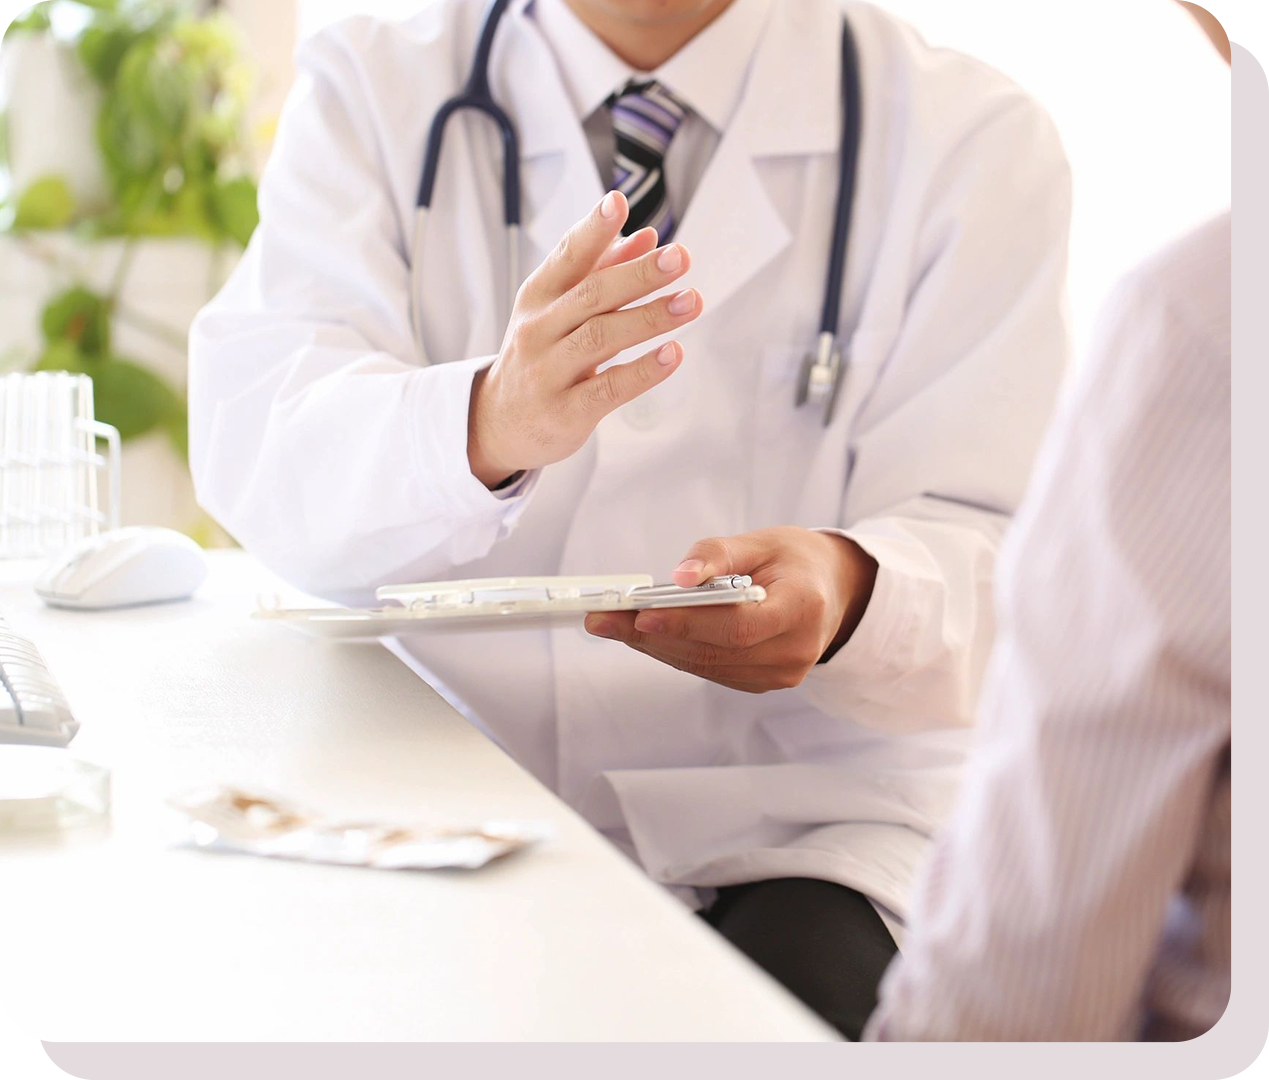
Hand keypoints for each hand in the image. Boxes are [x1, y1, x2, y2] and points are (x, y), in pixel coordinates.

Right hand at [467, 190, 703, 487]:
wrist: (499, 423)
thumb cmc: (540, 356)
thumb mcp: (558, 310)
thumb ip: (602, 272)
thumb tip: (647, 236)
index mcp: (537, 297)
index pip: (566, 257)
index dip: (592, 230)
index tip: (619, 202)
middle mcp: (538, 330)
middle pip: (591, 295)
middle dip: (638, 274)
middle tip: (680, 257)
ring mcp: (549, 373)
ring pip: (601, 338)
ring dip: (650, 317)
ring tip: (692, 301)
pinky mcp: (566, 412)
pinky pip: (609, 388)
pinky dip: (643, 371)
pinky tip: (673, 353)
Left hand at [584, 528, 878, 692]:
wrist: (831, 591)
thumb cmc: (795, 560)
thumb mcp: (762, 542)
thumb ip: (717, 555)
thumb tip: (677, 577)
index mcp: (804, 608)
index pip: (739, 626)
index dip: (689, 623)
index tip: (642, 613)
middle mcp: (795, 650)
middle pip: (714, 651)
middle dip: (652, 635)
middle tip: (603, 619)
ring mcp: (781, 674)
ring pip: (706, 665)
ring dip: (655, 646)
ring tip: (611, 625)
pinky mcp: (762, 683)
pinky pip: (711, 670)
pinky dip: (675, 652)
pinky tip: (644, 635)